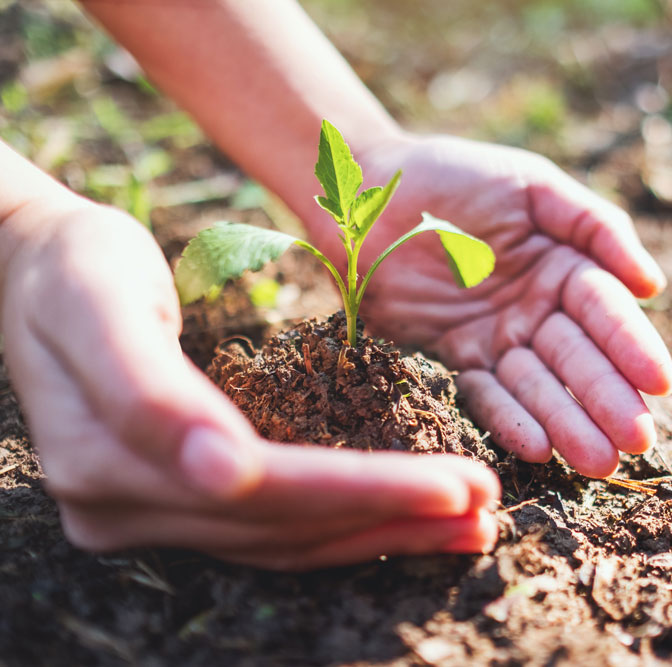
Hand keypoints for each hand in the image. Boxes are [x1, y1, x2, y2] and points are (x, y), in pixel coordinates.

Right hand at [0, 199, 498, 569]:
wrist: (31, 277)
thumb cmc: (75, 270)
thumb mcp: (100, 300)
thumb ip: (149, 391)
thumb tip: (223, 472)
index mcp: (110, 459)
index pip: (266, 488)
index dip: (366, 490)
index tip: (459, 484)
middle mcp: (124, 508)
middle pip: (286, 528)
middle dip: (392, 518)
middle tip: (485, 509)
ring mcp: (144, 516)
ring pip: (286, 542)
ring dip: (381, 534)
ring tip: (467, 525)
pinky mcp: (173, 504)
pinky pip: (273, 529)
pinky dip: (344, 524)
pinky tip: (403, 516)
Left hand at [307, 135, 671, 477]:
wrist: (369, 193)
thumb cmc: (454, 175)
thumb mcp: (531, 186)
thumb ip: (595, 226)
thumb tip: (652, 285)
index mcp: (565, 265)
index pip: (604, 311)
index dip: (632, 345)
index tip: (659, 382)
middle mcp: (537, 307)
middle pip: (578, 358)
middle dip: (609, 400)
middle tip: (637, 442)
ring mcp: (497, 335)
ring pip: (538, 386)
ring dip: (569, 424)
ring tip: (598, 462)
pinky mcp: (455, 356)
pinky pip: (486, 393)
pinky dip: (511, 420)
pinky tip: (539, 449)